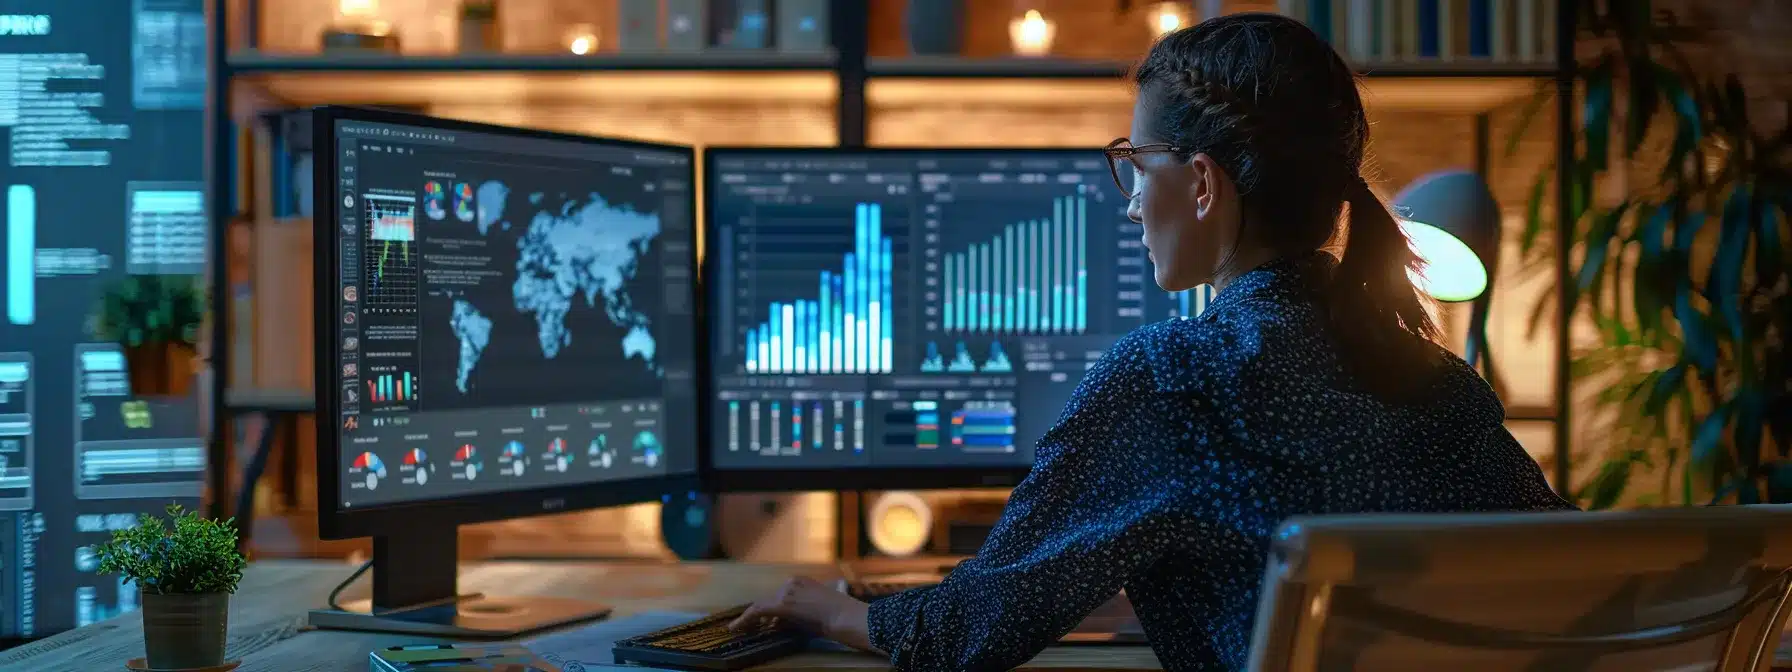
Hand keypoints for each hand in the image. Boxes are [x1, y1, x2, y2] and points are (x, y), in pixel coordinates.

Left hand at [728, 576, 880, 653]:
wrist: (848, 618)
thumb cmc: (839, 618)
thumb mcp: (814, 613)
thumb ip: (796, 615)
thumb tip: (777, 623)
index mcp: (802, 582)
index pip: (778, 596)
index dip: (767, 610)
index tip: (760, 621)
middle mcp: (792, 583)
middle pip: (769, 601)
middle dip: (759, 616)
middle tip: (748, 628)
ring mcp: (787, 592)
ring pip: (761, 606)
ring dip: (751, 619)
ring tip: (739, 629)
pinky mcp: (782, 604)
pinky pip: (756, 611)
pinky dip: (744, 620)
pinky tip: (735, 628)